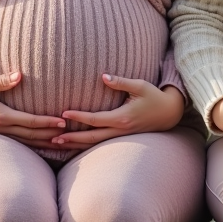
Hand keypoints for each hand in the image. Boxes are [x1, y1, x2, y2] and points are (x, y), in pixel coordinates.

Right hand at [0, 71, 66, 142]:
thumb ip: (1, 81)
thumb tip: (20, 75)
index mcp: (0, 115)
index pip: (29, 121)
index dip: (47, 122)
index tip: (63, 121)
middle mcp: (2, 128)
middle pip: (32, 135)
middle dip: (52, 136)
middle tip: (72, 136)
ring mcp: (0, 134)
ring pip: (28, 142)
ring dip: (46, 144)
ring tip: (64, 145)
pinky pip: (21, 143)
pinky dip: (35, 145)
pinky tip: (45, 146)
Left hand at [51, 76, 185, 149]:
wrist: (170, 113)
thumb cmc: (154, 96)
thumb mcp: (140, 85)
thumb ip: (120, 81)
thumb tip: (103, 76)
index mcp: (122, 117)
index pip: (95, 119)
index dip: (78, 117)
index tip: (63, 113)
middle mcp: (120, 130)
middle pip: (91, 137)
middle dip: (72, 138)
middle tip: (53, 138)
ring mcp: (121, 136)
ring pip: (95, 144)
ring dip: (77, 145)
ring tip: (58, 144)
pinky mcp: (122, 138)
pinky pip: (101, 143)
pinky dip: (87, 145)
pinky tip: (75, 145)